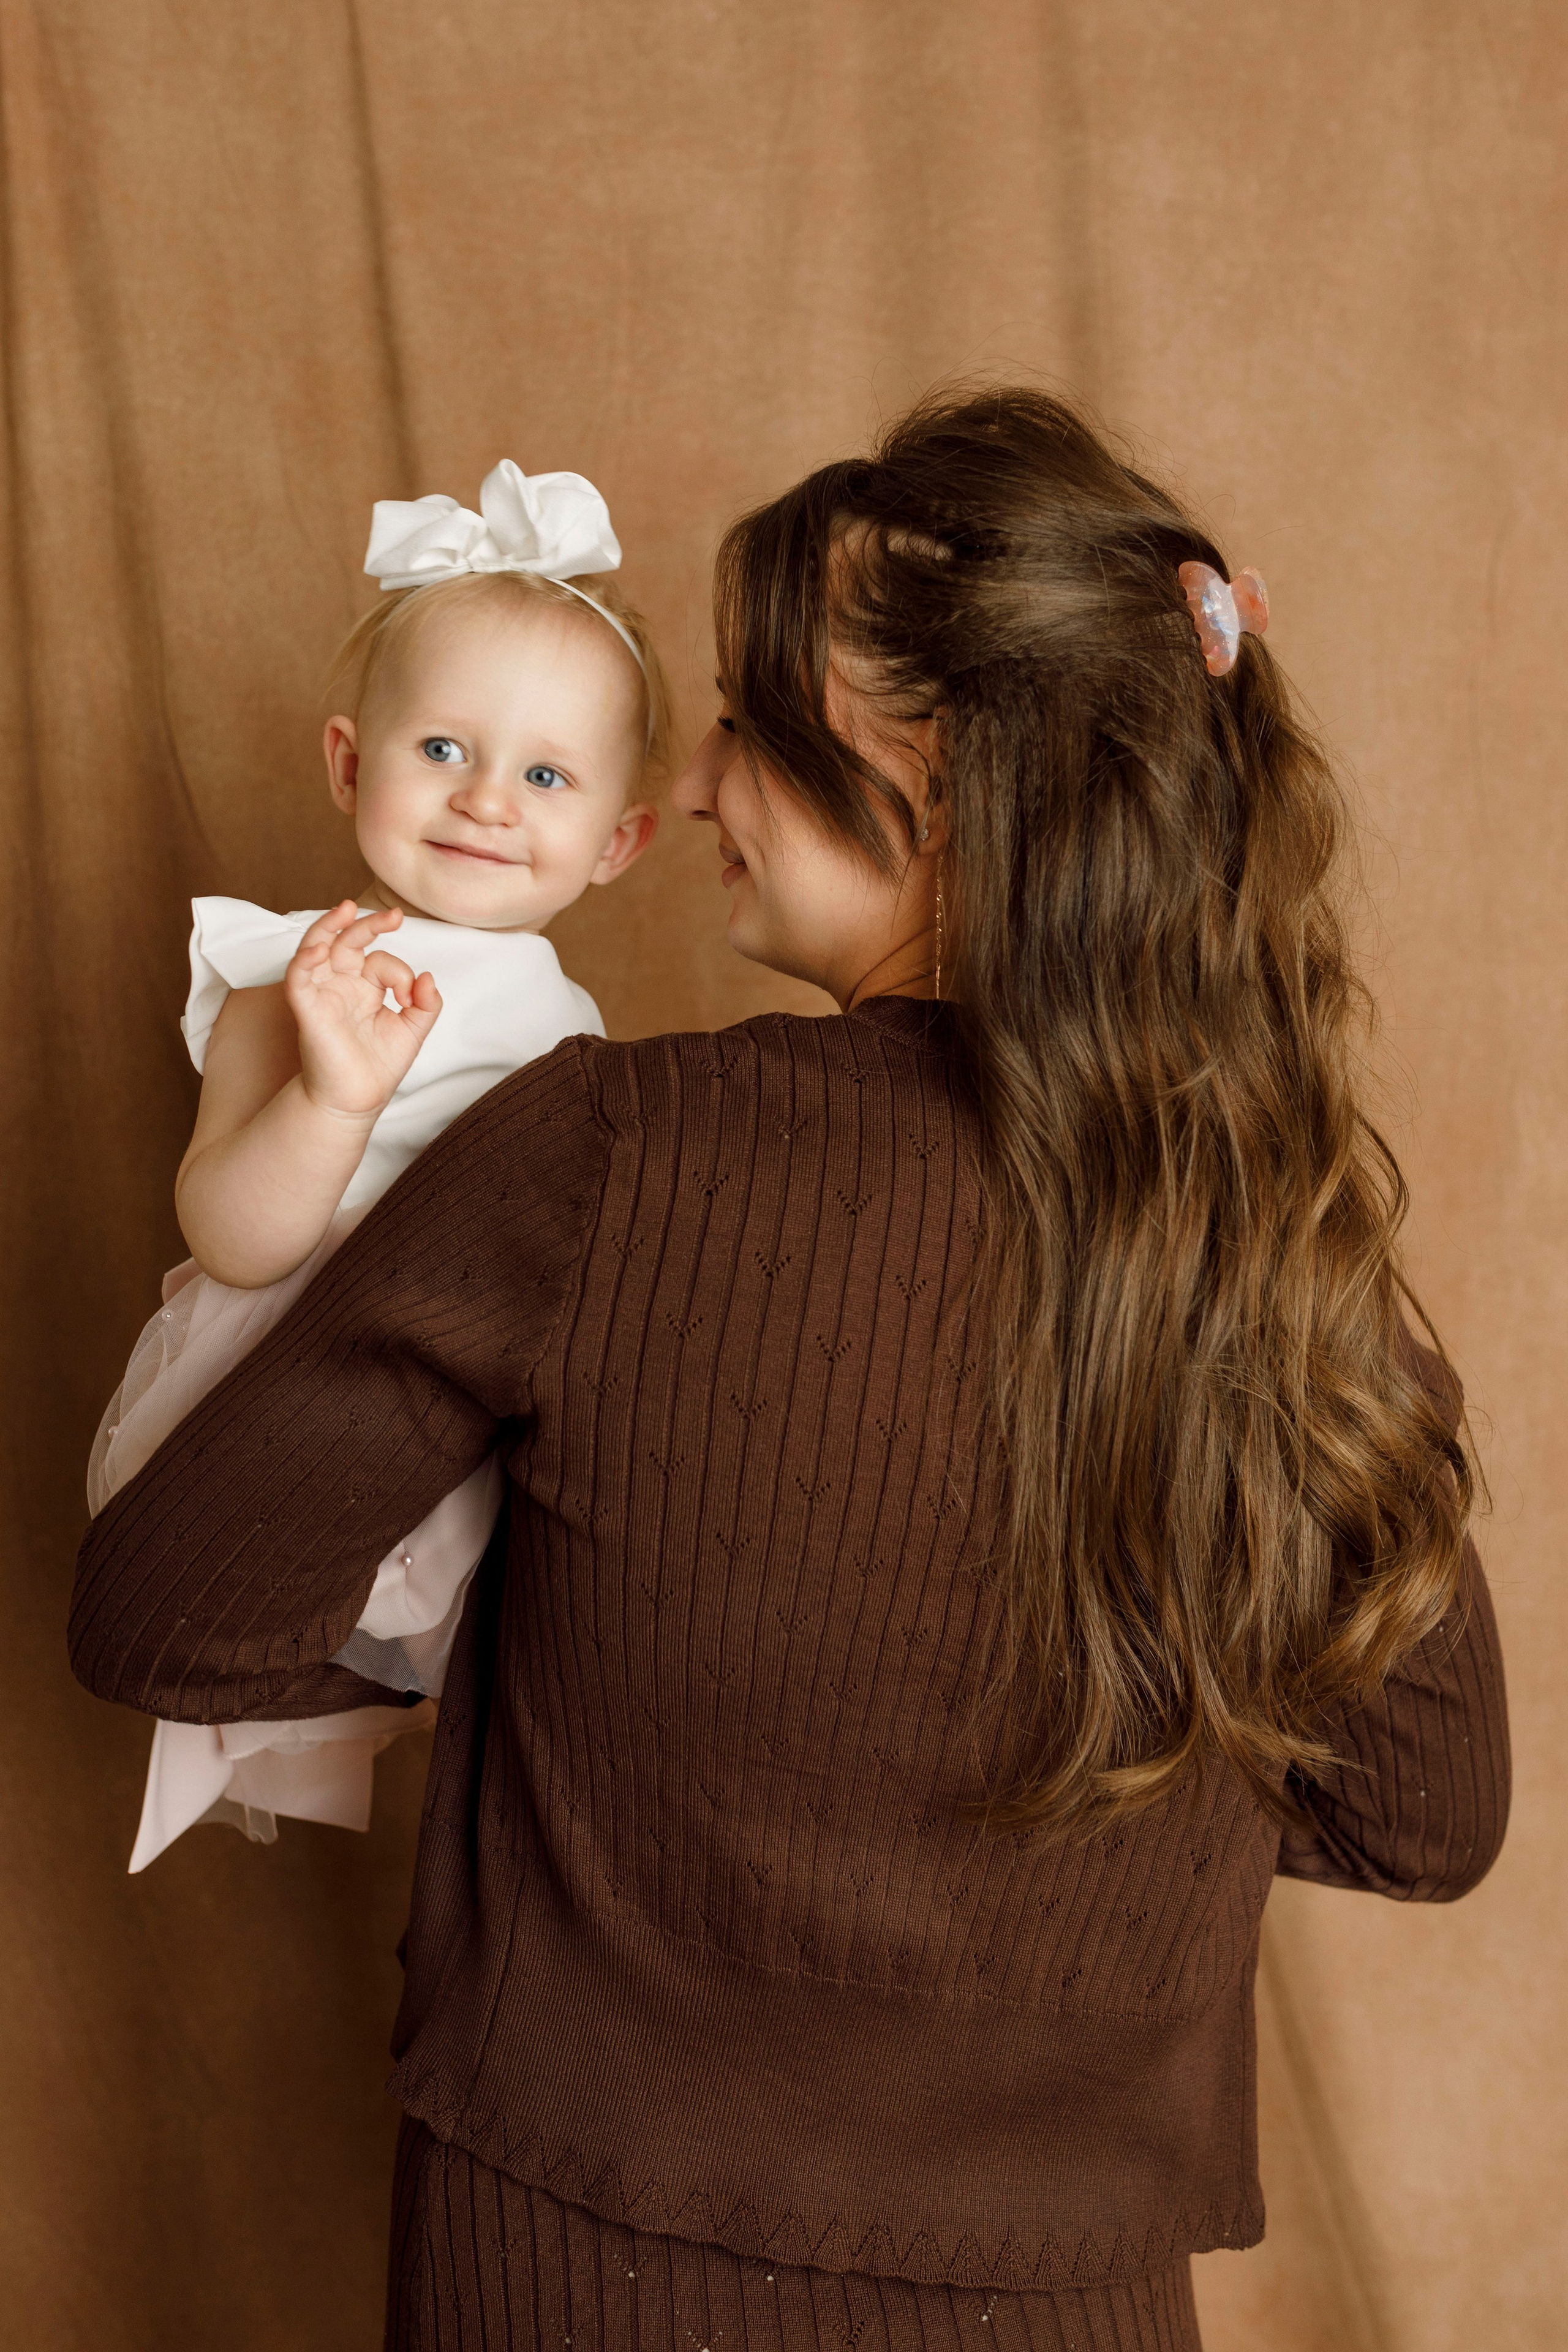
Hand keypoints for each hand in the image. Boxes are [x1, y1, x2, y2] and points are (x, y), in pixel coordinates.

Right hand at [283, 902, 441, 1119]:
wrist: (357, 1099)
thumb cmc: (379, 1065)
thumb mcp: (413, 1030)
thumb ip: (427, 1004)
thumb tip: (429, 977)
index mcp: (364, 986)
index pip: (380, 961)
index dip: (401, 973)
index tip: (413, 998)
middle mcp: (341, 984)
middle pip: (347, 941)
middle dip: (368, 924)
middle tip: (394, 915)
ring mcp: (322, 993)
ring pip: (317, 947)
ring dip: (328, 926)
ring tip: (346, 909)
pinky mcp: (307, 1008)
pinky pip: (298, 977)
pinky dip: (305, 960)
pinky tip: (319, 949)